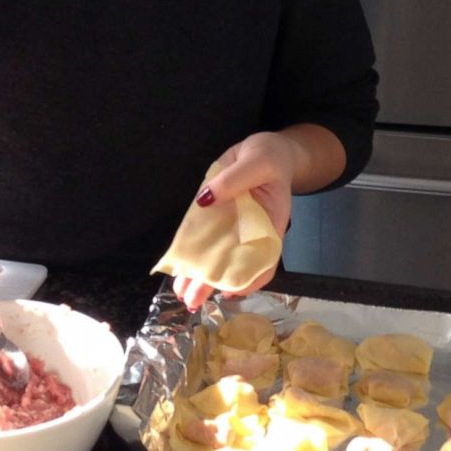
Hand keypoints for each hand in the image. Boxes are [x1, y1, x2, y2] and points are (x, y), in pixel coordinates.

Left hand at [173, 131, 306, 310]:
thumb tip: (206, 200)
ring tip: (181, 292)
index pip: (264, 262)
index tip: (228, 291)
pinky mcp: (218, 218)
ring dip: (199, 275)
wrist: (263, 150)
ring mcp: (233, 228)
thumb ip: (234, 180)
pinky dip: (194, 255)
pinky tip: (181, 269)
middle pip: (234, 265)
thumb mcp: (256, 163)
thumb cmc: (269, 158)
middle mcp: (251, 233)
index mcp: (269, 225)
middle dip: (212, 284)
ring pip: (217, 257)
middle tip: (192, 300)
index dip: (249, 280)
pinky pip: (206, 240)